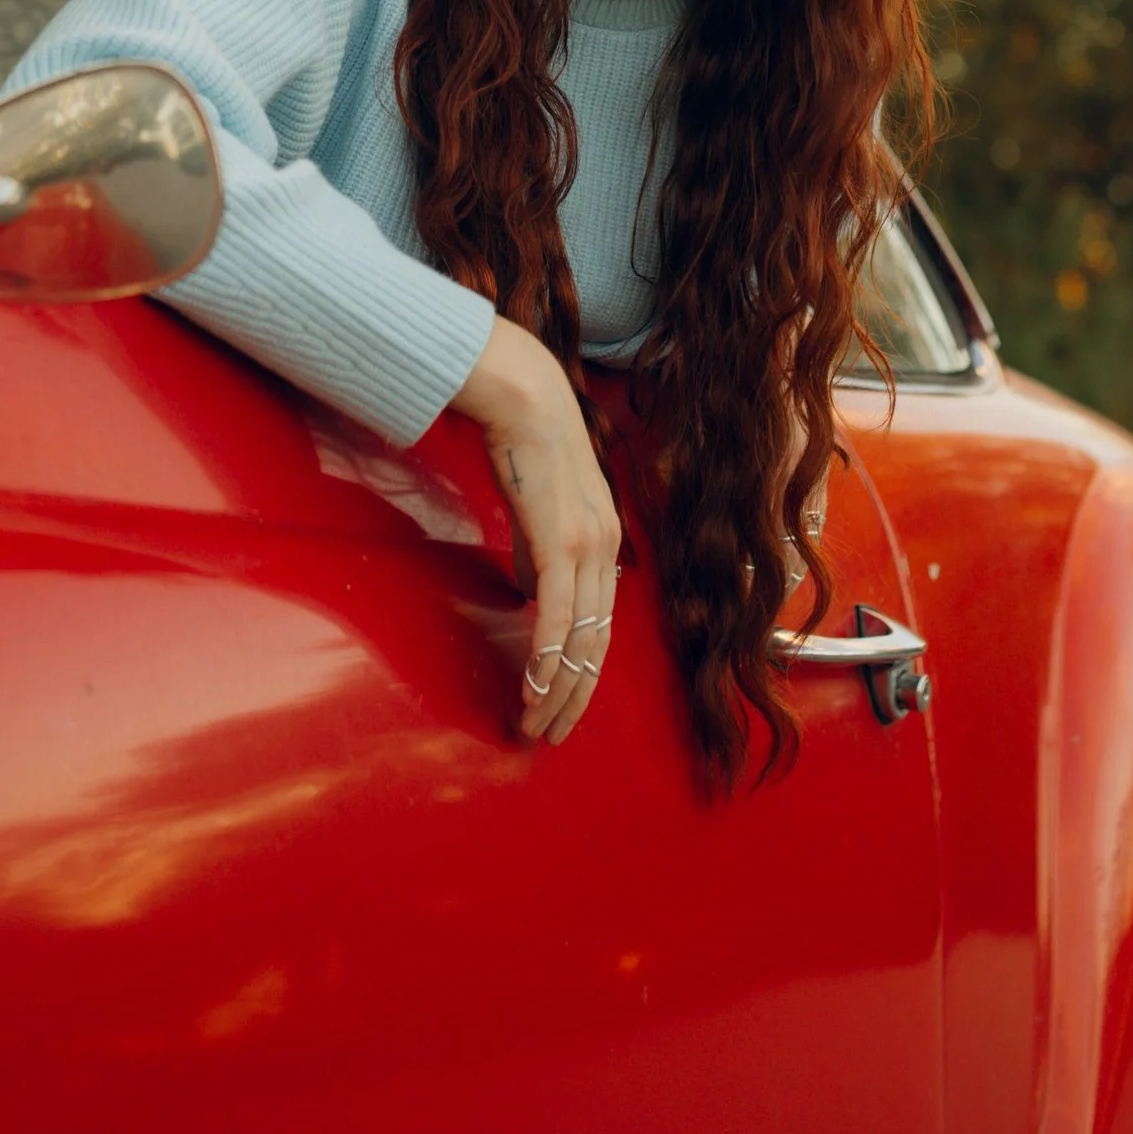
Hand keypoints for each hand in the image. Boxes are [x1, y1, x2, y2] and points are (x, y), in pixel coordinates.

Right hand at [451, 316, 620, 745]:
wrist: (525, 398)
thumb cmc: (527, 447)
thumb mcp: (541, 512)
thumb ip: (539, 555)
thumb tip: (530, 597)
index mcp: (606, 543)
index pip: (600, 627)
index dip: (582, 674)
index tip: (561, 706)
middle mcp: (607, 549)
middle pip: (598, 646)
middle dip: (575, 699)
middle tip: (550, 735)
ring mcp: (588, 545)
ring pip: (581, 640)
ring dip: (558, 691)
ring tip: (536, 724)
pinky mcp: (562, 541)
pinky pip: (557, 616)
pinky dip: (547, 658)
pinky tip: (534, 687)